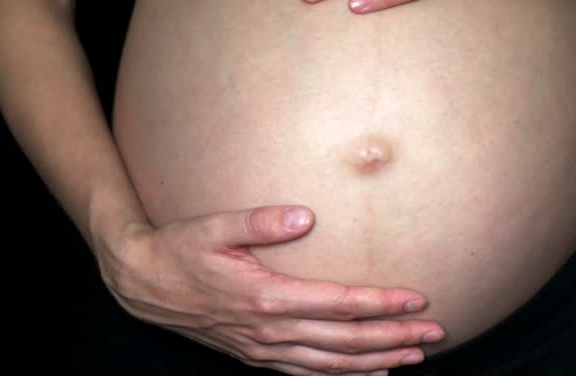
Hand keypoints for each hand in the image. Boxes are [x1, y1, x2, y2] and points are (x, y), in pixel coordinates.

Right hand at [96, 206, 444, 375]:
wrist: (141, 282)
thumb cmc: (179, 249)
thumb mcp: (213, 226)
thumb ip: (261, 222)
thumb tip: (307, 216)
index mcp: (266, 297)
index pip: (340, 304)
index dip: (382, 303)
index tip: (418, 298)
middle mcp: (270, 330)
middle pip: (345, 341)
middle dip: (393, 338)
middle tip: (434, 334)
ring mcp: (262, 348)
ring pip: (331, 364)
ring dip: (376, 361)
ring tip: (414, 357)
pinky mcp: (255, 354)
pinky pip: (307, 373)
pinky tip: (368, 374)